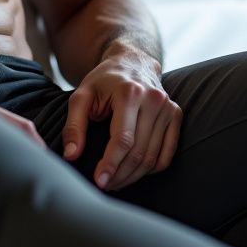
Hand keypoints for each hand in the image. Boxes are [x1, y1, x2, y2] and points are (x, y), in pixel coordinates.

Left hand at [62, 48, 181, 190]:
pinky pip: (167, 153)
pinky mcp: (176, 114)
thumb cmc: (103, 81)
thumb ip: (74, 125)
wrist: (132, 62)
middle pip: (139, 151)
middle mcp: (153, 99)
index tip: (99, 181)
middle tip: (104, 184)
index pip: (123, 139)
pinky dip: (151, 169)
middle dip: (120, 174)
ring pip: (153, 156)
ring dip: (134, 176)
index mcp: (129, 93)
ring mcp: (168, 107)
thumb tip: (71, 156)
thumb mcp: (81, 96)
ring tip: (116, 181)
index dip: (111, 164)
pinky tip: (135, 171)